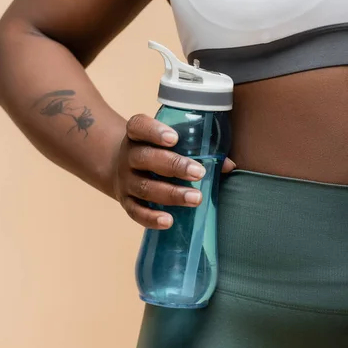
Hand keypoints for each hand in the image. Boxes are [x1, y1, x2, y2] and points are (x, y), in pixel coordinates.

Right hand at [112, 114, 235, 229]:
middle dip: (173, 165)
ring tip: (195, 198)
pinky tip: (169, 221)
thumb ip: (196, 148)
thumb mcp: (168, 143)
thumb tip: (228, 165)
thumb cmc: (157, 152)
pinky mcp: (125, 201)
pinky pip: (135, 211)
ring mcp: (125, 180)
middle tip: (198, 172)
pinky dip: (151, 217)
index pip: (139, 126)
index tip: (174, 138)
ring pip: (144, 187)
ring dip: (171, 193)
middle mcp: (128, 156)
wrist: (120, 168)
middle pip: (145, 158)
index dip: (154, 131)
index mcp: (137, 135)